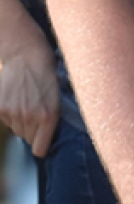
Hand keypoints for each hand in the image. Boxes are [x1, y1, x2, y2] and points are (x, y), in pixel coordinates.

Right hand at [0, 7, 58, 156]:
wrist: (27, 54)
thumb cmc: (47, 74)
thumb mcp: (58, 97)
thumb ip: (52, 119)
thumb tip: (45, 139)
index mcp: (50, 116)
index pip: (40, 149)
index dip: (41, 145)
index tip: (42, 140)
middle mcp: (31, 117)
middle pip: (27, 138)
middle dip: (32, 129)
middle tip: (36, 110)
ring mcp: (13, 112)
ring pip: (16, 129)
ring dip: (21, 120)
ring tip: (27, 101)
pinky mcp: (0, 107)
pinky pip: (5, 121)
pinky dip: (9, 113)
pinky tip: (16, 99)